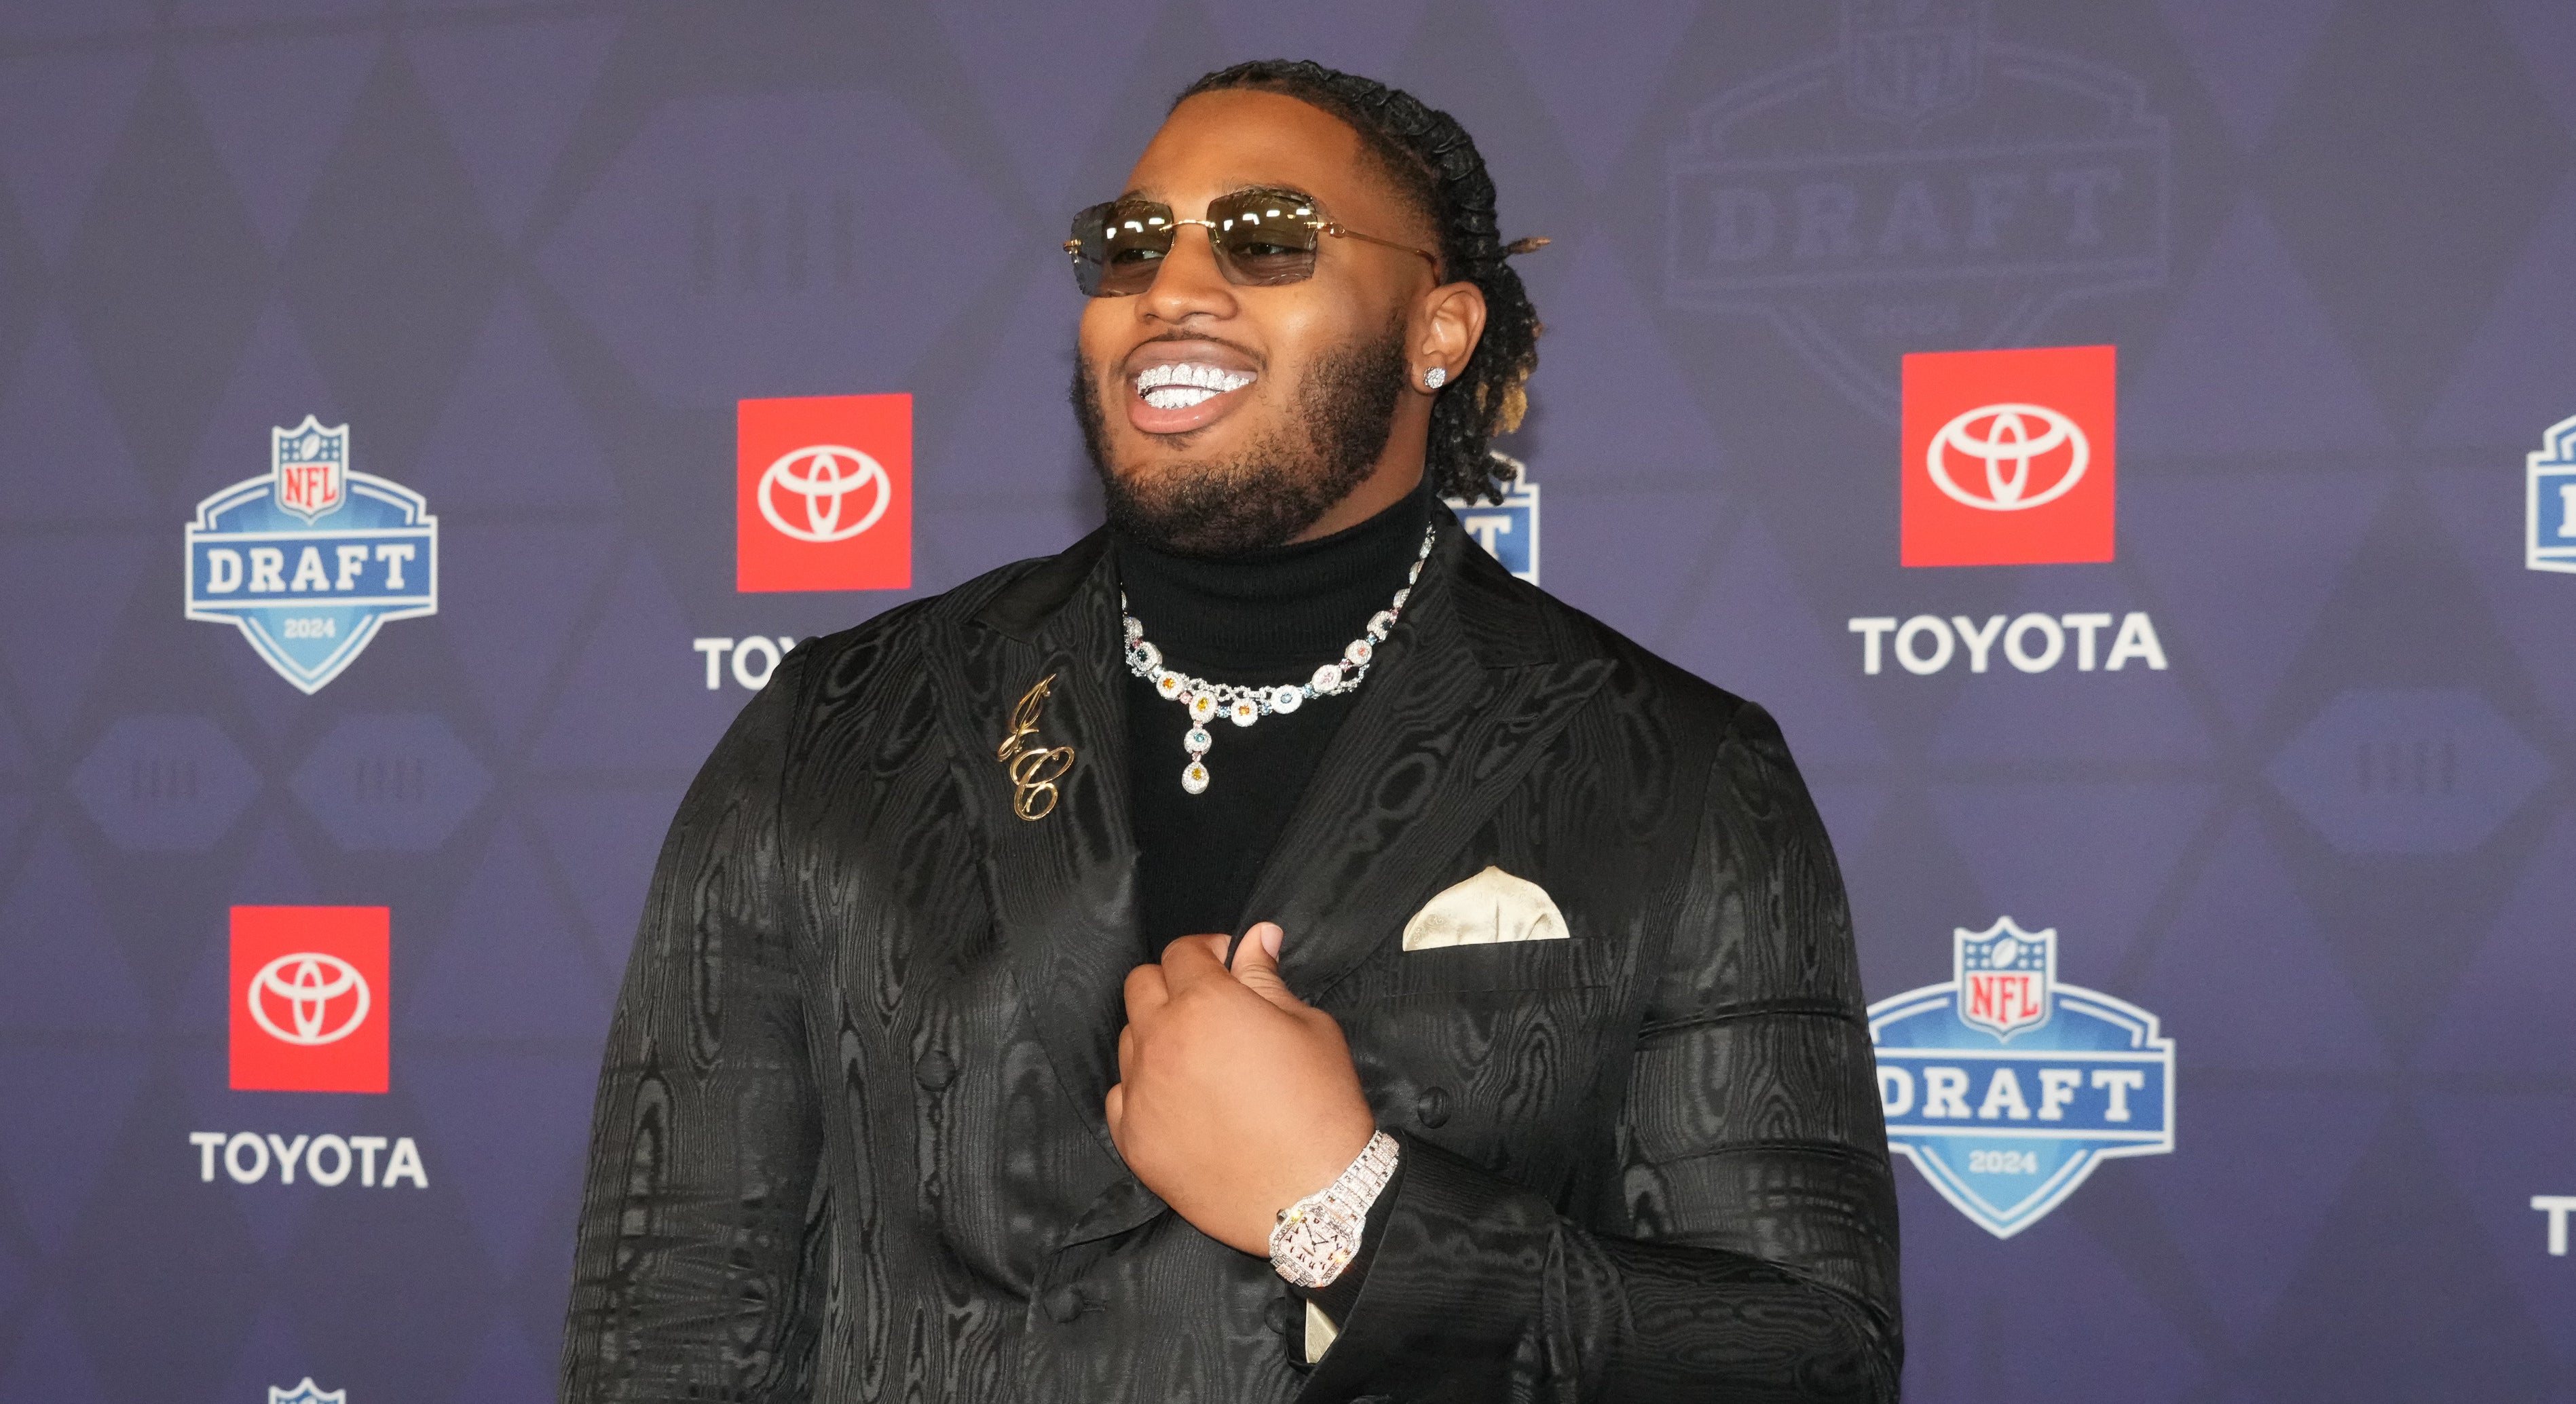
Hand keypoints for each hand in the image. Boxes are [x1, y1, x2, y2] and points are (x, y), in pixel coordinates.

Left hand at [1105, 922, 1377, 1255]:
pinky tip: (1179, 1099)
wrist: (1314, 1197)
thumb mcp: (1309, 1028)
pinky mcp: (1134, 1140)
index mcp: (1205, 1003)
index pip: (1181, 951)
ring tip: (1198, 1057)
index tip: (1227, 965)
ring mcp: (1141, 1093)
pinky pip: (1120, 1095)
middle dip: (1173, 982)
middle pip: (1140, 985)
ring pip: (1129, 1039)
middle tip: (1208, 1005)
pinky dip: (1142, 1088)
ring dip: (1156, 1034)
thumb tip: (1257, 937)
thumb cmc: (1323, 1108)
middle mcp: (1162, 1041)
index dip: (1207, 950)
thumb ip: (1267, 980)